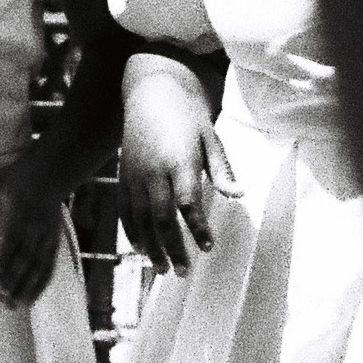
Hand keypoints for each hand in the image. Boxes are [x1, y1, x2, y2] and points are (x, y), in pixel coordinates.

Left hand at [0, 148, 74, 306]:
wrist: (51, 173)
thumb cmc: (15, 179)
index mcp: (17, 213)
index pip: (11, 239)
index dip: (5, 258)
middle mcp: (34, 227)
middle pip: (26, 258)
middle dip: (15, 280)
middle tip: (3, 300)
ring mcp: (46, 236)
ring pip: (39, 266)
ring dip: (28, 287)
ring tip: (16, 306)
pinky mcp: (54, 242)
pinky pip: (49, 266)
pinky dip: (42, 284)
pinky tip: (32, 299)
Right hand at [116, 57, 238, 273]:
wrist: (151, 90)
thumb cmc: (188, 114)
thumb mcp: (211, 137)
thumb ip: (221, 170)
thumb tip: (238, 195)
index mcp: (178, 161)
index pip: (187, 203)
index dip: (197, 228)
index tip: (208, 247)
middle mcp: (152, 171)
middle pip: (160, 218)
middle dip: (173, 247)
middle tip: (185, 272)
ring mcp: (134, 174)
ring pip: (139, 219)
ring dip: (151, 247)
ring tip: (162, 269)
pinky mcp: (123, 175)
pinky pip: (124, 209)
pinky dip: (131, 231)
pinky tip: (140, 248)